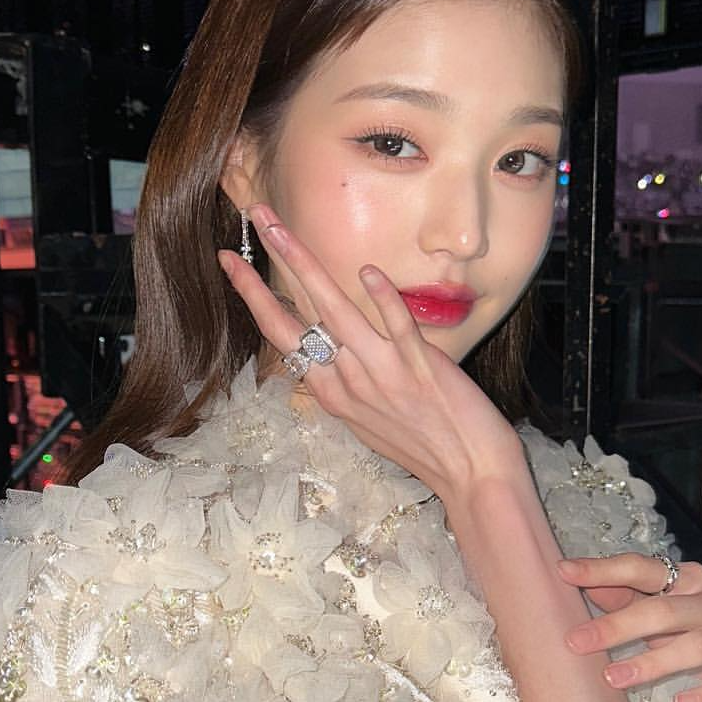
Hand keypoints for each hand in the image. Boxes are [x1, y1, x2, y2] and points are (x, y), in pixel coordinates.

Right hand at [217, 205, 524, 501]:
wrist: (471, 477)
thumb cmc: (425, 448)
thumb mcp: (368, 421)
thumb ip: (347, 383)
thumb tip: (332, 351)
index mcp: (331, 392)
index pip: (280, 334)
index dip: (252, 294)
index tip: (230, 261)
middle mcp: (347, 381)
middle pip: (292, 320)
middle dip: (261, 270)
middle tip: (248, 224)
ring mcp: (381, 373)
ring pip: (335, 312)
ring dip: (304, 265)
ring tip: (279, 228)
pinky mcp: (420, 367)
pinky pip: (397, 327)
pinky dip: (382, 299)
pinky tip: (368, 271)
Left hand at [557, 553, 701, 701]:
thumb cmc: (700, 644)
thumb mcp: (663, 623)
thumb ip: (626, 601)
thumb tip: (579, 581)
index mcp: (693, 584)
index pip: (646, 568)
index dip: (605, 569)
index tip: (564, 571)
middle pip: (667, 609)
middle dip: (618, 625)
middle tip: (576, 642)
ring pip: (699, 646)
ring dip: (653, 662)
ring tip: (613, 679)